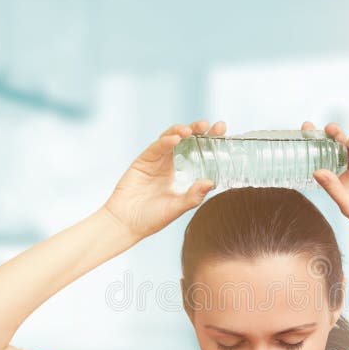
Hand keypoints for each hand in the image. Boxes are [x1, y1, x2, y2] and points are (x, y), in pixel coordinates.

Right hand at [103, 120, 224, 241]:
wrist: (127, 224)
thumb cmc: (152, 218)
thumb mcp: (177, 207)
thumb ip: (193, 196)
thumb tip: (211, 182)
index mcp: (180, 173)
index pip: (198, 151)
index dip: (209, 139)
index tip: (222, 130)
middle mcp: (169, 163)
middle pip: (185, 139)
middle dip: (197, 130)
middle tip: (208, 125)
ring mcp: (156, 160)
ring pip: (170, 138)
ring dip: (181, 131)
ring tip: (190, 130)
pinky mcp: (143, 160)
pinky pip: (156, 147)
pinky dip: (165, 141)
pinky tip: (175, 139)